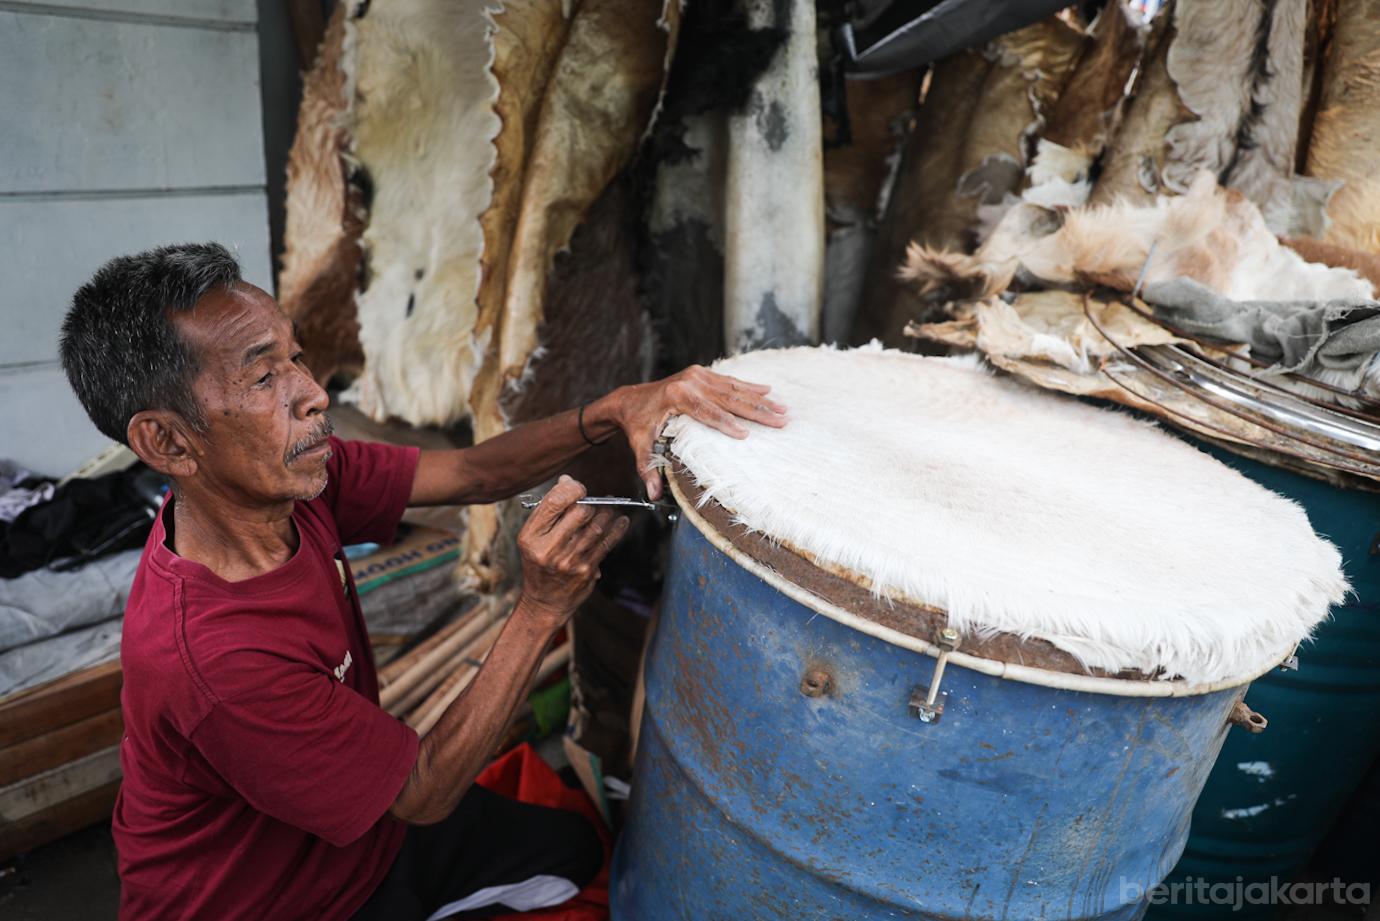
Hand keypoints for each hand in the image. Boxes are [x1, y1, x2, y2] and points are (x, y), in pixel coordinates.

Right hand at [516, 476, 629, 627]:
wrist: (544, 602)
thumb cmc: (539, 564)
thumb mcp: (533, 538)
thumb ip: (549, 510)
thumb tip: (567, 481)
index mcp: (531, 536)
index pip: (554, 502)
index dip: (572, 489)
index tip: (579, 488)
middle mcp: (548, 549)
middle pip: (579, 513)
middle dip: (590, 503)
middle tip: (595, 501)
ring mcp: (569, 561)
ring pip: (596, 527)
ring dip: (607, 514)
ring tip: (610, 508)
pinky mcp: (586, 570)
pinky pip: (606, 544)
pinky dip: (617, 529)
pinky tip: (622, 521)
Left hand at [610, 365, 787, 498]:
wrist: (629, 399)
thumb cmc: (637, 424)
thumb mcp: (641, 446)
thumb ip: (647, 469)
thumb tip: (654, 494)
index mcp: (677, 397)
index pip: (707, 412)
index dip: (727, 424)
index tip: (747, 434)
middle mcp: (690, 382)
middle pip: (728, 398)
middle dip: (757, 410)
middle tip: (781, 419)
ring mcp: (697, 375)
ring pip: (733, 388)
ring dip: (760, 399)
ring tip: (782, 408)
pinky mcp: (701, 373)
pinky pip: (729, 381)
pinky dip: (749, 387)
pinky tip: (767, 390)